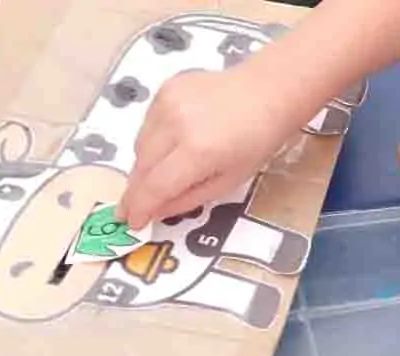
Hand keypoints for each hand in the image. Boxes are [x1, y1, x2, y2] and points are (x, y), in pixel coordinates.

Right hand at [116, 67, 298, 228]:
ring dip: (143, 166)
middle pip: (142, 165)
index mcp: (198, 151)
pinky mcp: (165, 89)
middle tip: (133, 208)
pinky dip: (151, 141)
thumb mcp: (228, 181)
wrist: (268, 90)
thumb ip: (188, 199)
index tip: (131, 222)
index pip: (155, 186)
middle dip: (136, 190)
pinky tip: (168, 146)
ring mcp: (167, 102)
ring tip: (156, 177)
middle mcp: (176, 124)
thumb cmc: (256, 141)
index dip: (139, 208)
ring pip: (140, 145)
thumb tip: (155, 211)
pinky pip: (147, 125)